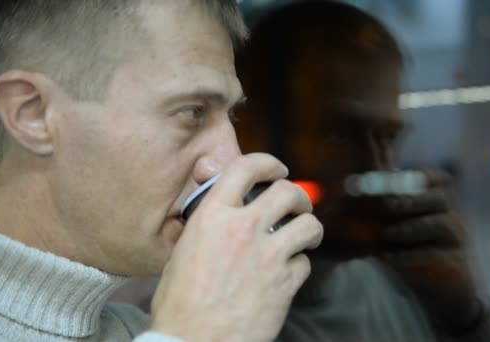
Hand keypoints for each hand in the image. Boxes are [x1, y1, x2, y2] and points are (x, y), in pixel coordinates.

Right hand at [148, 153, 323, 341]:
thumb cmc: (179, 301)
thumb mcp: (182, 250)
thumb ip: (207, 223)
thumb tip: (223, 206)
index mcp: (213, 217)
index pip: (246, 168)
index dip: (267, 163)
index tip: (277, 169)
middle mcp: (242, 229)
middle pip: (287, 191)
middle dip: (298, 196)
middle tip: (296, 205)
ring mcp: (267, 256)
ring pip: (308, 224)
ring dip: (309, 227)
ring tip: (304, 235)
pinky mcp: (284, 283)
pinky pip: (305, 263)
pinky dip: (299, 265)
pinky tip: (288, 273)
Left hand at [379, 169, 481, 333]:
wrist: (438, 285)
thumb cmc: (411, 248)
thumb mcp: (395, 225)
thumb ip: (382, 208)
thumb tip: (349, 191)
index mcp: (438, 199)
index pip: (435, 178)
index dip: (416, 175)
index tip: (390, 176)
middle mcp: (452, 213)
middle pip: (440, 198)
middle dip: (410, 200)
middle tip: (386, 205)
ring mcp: (457, 237)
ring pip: (441, 224)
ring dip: (410, 228)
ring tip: (386, 234)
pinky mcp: (456, 261)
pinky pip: (437, 254)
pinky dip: (412, 255)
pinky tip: (390, 258)